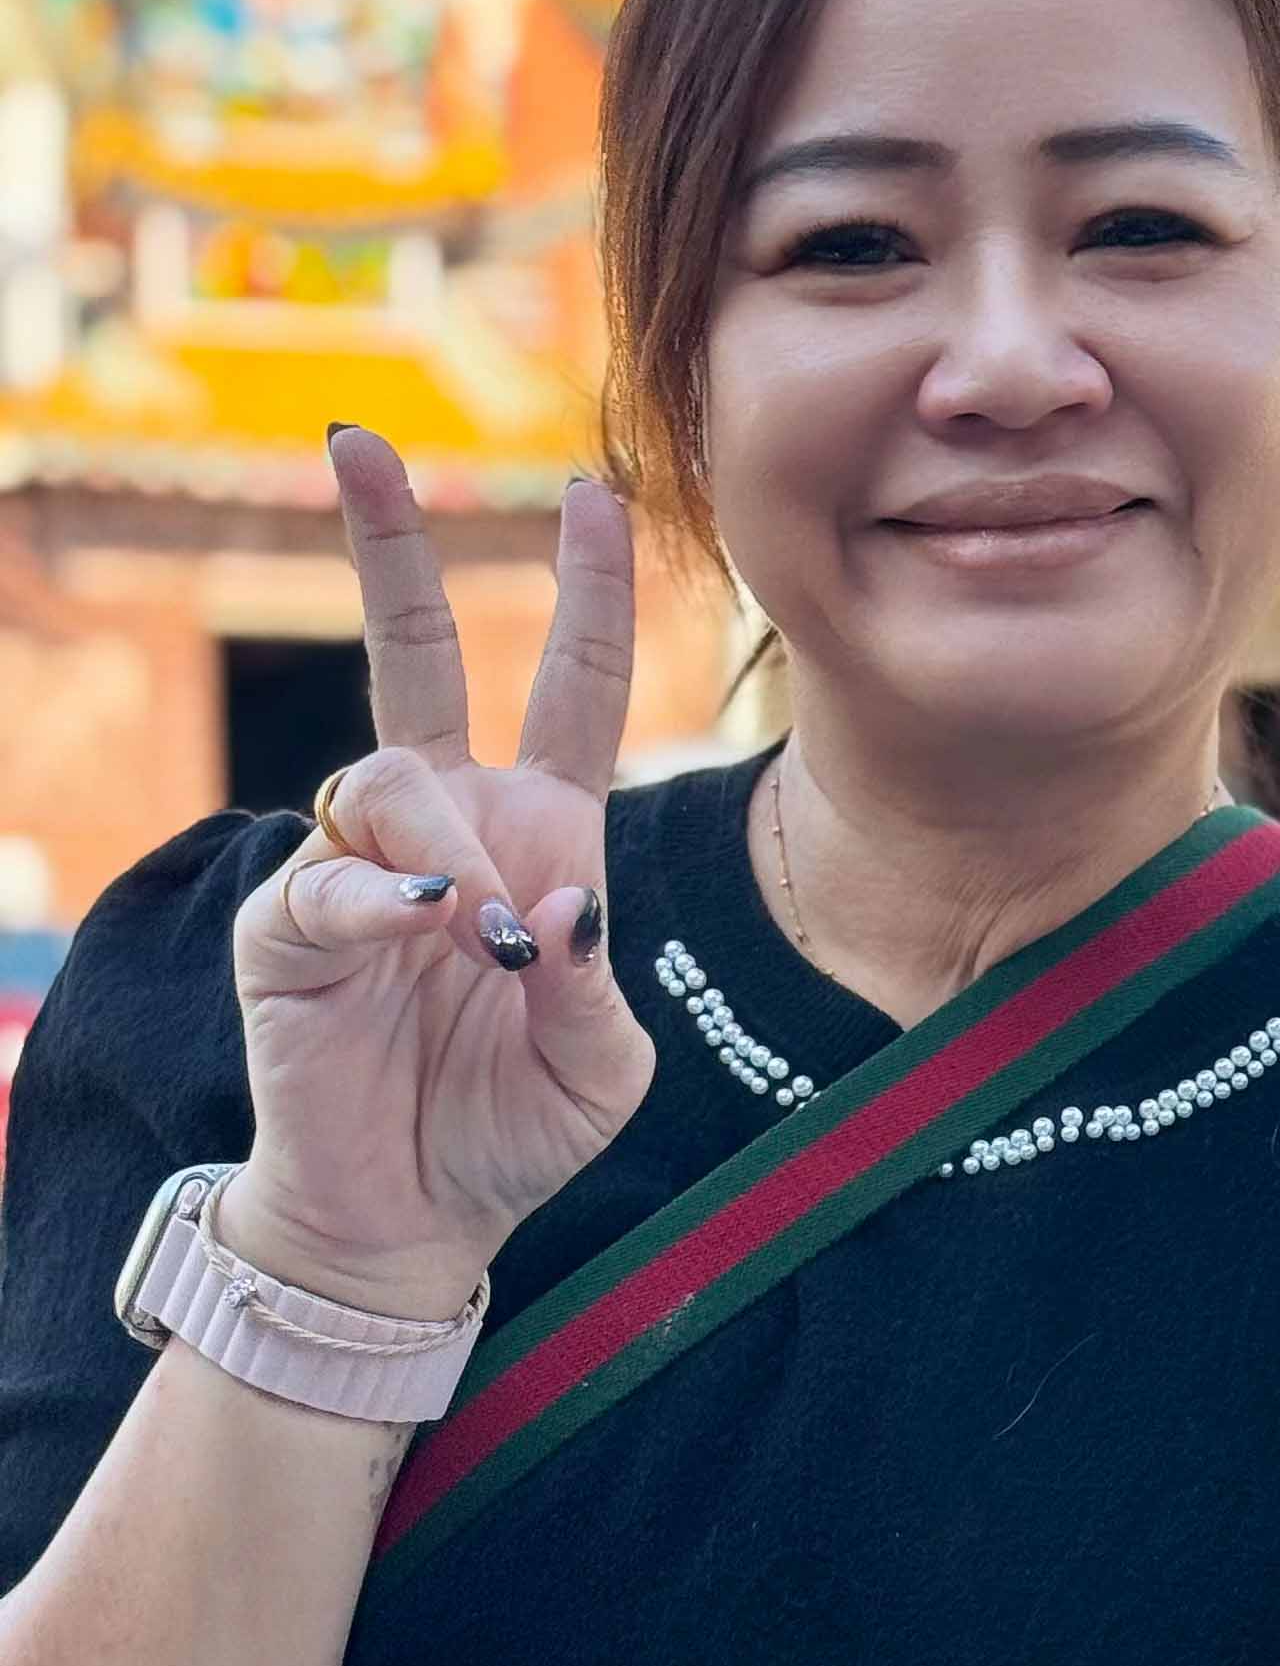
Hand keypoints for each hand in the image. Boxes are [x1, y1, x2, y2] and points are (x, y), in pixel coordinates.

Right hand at [221, 429, 657, 1318]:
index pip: (569, 686)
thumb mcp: (602, 1064)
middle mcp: (446, 826)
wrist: (419, 1223)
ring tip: (485, 942)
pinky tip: (430, 926)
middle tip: (360, 443)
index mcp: (541, 833)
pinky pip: (331, 881)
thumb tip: (566, 902)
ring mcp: (359, 869)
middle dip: (388, 545)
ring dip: (450, 848)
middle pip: (411, 653)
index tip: (595, 494)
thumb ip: (598, 983)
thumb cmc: (514, 1130)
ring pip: (393, 782)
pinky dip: (381, 897)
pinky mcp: (290, 932)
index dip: (586, 591)